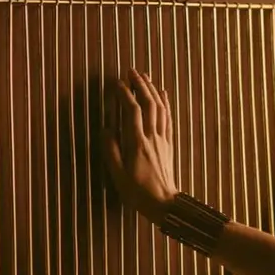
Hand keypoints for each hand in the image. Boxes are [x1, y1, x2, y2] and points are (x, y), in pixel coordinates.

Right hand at [103, 69, 177, 224]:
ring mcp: (162, 139)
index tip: (117, 82)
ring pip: (160, 108)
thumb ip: (111, 151)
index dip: (124, 94)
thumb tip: (105, 129)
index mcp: (137, 143)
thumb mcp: (117, 174)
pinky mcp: (168, 143)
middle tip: (131, 71)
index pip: (131, 111)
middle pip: (149, 104)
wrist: (164, 203)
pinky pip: (168, 118)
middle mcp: (152, 137)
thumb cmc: (137, 192)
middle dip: (140, 85)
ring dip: (152, 89)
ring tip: (144, 76)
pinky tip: (163, 93)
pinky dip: (165, 103)